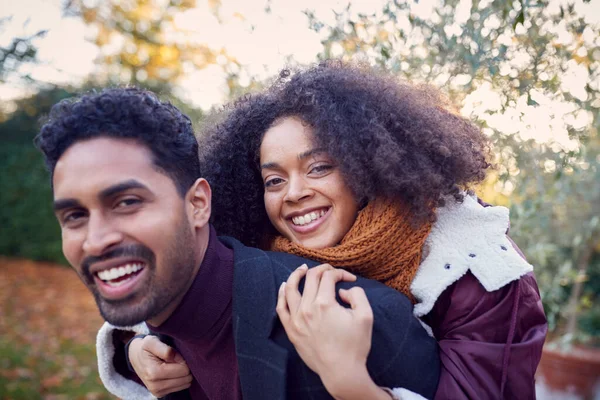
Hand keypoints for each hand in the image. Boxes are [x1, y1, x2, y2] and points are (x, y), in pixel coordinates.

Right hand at [128, 335, 192, 397]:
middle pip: (186, 378)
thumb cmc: (145, 348)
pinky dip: (179, 378)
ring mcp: (158, 392)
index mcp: (154, 373)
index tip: (175, 355)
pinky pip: (180, 387)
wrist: (136, 358)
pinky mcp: (160, 394)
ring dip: (182, 373)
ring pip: (185, 384)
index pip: (184, 370)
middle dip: (184, 367)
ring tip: (171, 365)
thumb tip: (176, 358)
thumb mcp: (152, 342)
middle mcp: (155, 386)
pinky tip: (170, 371)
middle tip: (174, 359)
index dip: (183, 360)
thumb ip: (165, 349)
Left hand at [276, 264, 387, 399]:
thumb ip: (357, 295)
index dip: (341, 273)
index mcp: (325, 304)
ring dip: (297, 275)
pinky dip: (281, 294)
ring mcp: (296, 320)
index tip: (350, 279)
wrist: (341, 372)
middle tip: (331, 271)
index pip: (329, 276)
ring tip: (302, 268)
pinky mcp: (291, 330)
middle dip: (323, 270)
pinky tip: (285, 286)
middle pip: (311, 278)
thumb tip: (342, 291)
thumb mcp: (366, 316)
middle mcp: (307, 309)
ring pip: (291, 288)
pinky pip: (281, 308)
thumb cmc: (355, 345)